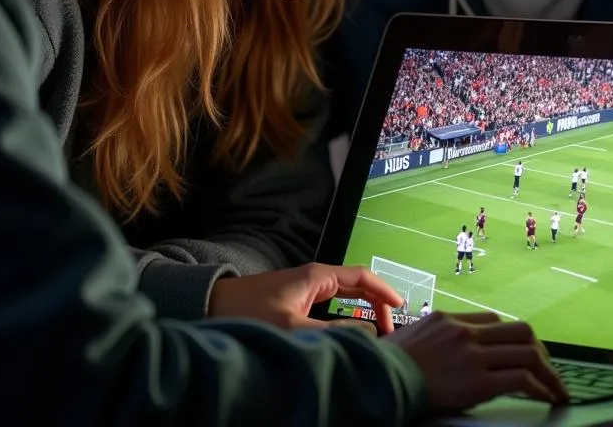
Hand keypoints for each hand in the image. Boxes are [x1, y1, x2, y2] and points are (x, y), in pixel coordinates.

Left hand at [208, 262, 398, 332]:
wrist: (212, 307)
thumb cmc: (249, 313)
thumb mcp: (292, 326)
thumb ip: (332, 333)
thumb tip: (368, 335)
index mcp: (318, 276)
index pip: (362, 276)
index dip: (384, 291)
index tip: (401, 310)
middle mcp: (314, 280)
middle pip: (357, 287)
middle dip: (377, 305)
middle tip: (390, 332)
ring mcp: (305, 291)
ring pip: (345, 299)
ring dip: (362, 314)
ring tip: (376, 336)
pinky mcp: (295, 304)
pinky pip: (331, 308)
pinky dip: (346, 320)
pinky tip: (347, 337)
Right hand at [384, 311, 567, 412]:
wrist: (379, 380)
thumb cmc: (387, 366)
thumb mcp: (412, 339)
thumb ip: (435, 339)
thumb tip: (445, 351)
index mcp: (448, 319)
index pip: (493, 321)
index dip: (511, 339)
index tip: (520, 354)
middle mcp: (465, 332)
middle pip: (519, 330)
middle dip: (539, 351)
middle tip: (548, 370)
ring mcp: (473, 354)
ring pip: (528, 351)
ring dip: (548, 372)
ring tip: (556, 388)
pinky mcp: (478, 382)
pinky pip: (521, 378)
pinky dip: (540, 387)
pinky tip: (546, 398)